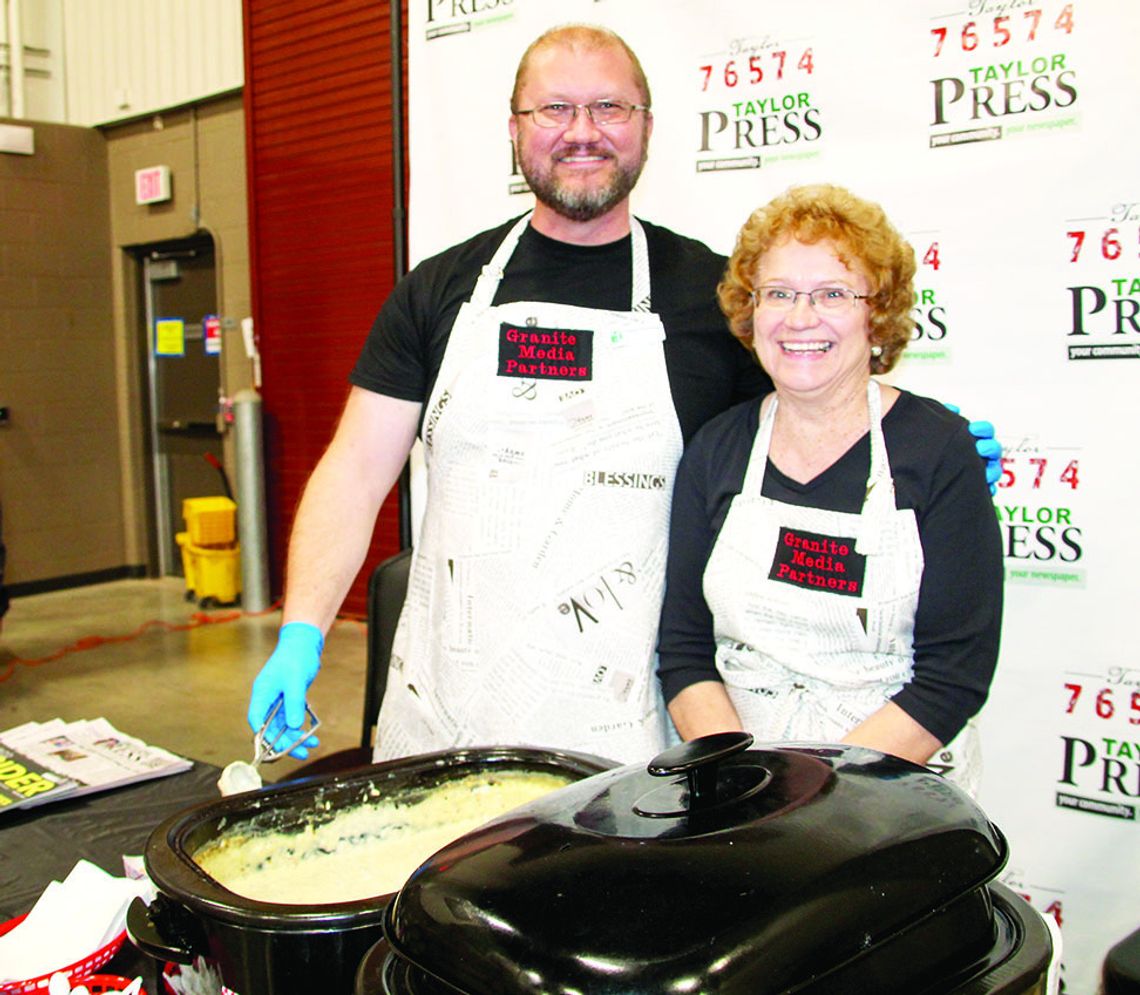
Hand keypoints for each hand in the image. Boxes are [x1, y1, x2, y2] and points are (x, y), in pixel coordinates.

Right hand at [247, 622, 323, 758]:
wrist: (304, 643)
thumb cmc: (296, 656)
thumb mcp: (295, 680)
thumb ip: (294, 703)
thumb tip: (292, 726)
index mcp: (262, 692)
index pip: (256, 719)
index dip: (262, 736)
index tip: (273, 749)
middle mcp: (267, 697)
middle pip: (270, 726)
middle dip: (285, 741)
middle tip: (301, 752)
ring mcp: (277, 698)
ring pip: (283, 724)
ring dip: (296, 736)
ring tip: (312, 745)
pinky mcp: (288, 698)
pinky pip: (291, 717)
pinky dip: (300, 726)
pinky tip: (311, 734)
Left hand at [944, 403, 1001, 494]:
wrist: (924, 472)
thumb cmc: (938, 448)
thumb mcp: (940, 431)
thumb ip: (947, 418)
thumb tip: (952, 408)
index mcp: (974, 438)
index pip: (985, 430)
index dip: (983, 429)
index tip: (973, 428)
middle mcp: (981, 454)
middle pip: (994, 449)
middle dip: (989, 447)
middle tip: (980, 448)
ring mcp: (983, 471)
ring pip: (994, 470)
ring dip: (992, 470)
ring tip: (984, 472)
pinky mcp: (979, 488)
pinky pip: (988, 490)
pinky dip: (989, 490)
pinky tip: (986, 491)